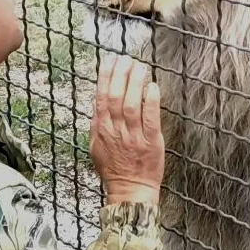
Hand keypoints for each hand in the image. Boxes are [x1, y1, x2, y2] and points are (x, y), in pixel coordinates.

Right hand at [90, 54, 164, 204]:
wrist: (129, 191)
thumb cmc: (114, 168)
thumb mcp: (97, 144)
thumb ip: (98, 122)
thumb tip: (98, 99)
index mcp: (101, 129)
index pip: (101, 97)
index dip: (105, 77)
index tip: (110, 60)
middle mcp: (115, 131)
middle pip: (115, 97)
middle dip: (120, 75)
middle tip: (126, 59)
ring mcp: (133, 137)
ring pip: (132, 105)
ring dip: (135, 83)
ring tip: (140, 67)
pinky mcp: (151, 143)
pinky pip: (150, 119)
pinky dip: (150, 101)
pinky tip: (152, 86)